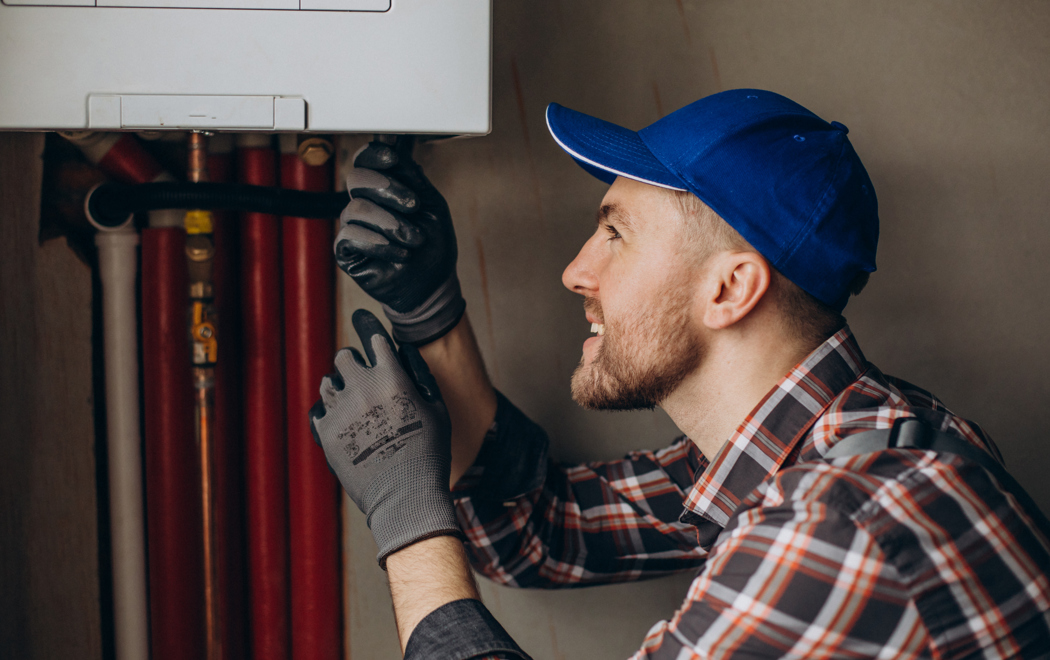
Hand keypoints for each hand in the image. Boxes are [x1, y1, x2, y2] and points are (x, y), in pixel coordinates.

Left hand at [309, 309, 461, 565]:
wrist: (405, 497)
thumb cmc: (429, 453)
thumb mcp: (437, 410)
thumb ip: (419, 376)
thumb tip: (402, 353)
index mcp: (392, 376)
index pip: (372, 335)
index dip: (366, 322)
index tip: (361, 317)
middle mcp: (362, 387)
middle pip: (343, 356)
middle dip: (353, 362)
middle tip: (362, 376)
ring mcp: (340, 410)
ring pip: (328, 383)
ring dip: (340, 388)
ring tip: (354, 406)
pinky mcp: (325, 433)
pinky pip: (319, 412)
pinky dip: (330, 415)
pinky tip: (344, 426)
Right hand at [335, 138, 464, 344]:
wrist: (432, 286)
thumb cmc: (433, 246)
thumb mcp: (431, 206)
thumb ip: (412, 177)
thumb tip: (391, 142)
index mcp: (385, 189)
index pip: (366, 160)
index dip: (375, 155)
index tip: (393, 160)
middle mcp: (366, 203)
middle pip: (356, 178)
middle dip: (387, 189)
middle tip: (413, 206)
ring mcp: (354, 227)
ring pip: (355, 208)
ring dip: (390, 223)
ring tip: (413, 239)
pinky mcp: (347, 251)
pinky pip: (349, 236)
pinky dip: (378, 243)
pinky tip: (399, 253)